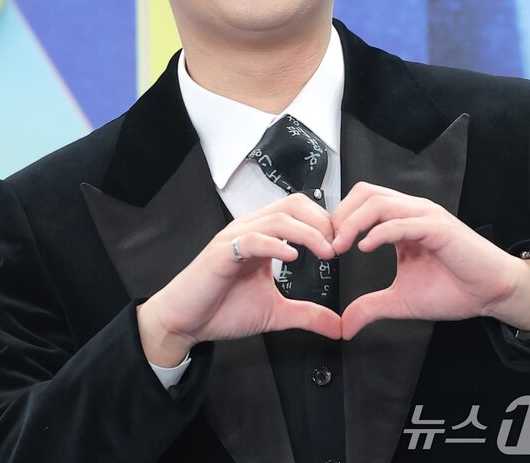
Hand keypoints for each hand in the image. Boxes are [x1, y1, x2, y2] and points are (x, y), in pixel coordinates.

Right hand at [138, 193, 340, 366]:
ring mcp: (235, 238)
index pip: (300, 211)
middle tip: (338, 247)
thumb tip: (339, 326)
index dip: (325, 224)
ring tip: (325, 252)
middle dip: (321, 221)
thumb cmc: (222, 310)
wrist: (185, 323)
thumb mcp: (275, 313)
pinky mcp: (222, 252)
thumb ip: (307, 314)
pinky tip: (291, 257)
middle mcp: (250, 229)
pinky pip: (252, 239)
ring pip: (277, 218)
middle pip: (293, 204)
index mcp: (263, 236)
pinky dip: (275, 244)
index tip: (344, 245)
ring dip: (307, 233)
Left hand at [331, 182, 529, 339]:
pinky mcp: (439, 229)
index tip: (324, 245)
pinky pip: (403, 222)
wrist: (492, 294)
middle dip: (340, 214)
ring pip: (379, 202)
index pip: (361, 203)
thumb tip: (344, 326)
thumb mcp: (401, 301)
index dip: (339, 219)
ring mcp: (425, 217)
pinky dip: (380, 232)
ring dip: (353, 222)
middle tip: (327, 242)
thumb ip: (371, 307)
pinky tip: (365, 247)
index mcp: (401, 221)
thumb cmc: (454, 290)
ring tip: (339, 245)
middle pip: (365, 193)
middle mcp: (411, 212)